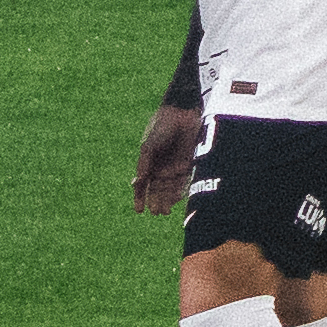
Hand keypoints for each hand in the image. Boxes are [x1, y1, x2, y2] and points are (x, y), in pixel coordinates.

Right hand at [132, 98, 198, 213]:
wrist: (182, 114)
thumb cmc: (161, 127)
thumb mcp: (149, 146)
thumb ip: (144, 164)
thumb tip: (137, 182)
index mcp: (149, 163)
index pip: (142, 185)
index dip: (139, 198)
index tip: (139, 210)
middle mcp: (161, 167)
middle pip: (157, 190)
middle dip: (155, 202)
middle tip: (155, 212)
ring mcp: (175, 167)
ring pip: (170, 189)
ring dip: (166, 201)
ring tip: (164, 211)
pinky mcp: (189, 164)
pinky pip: (184, 183)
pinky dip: (179, 192)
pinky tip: (176, 200)